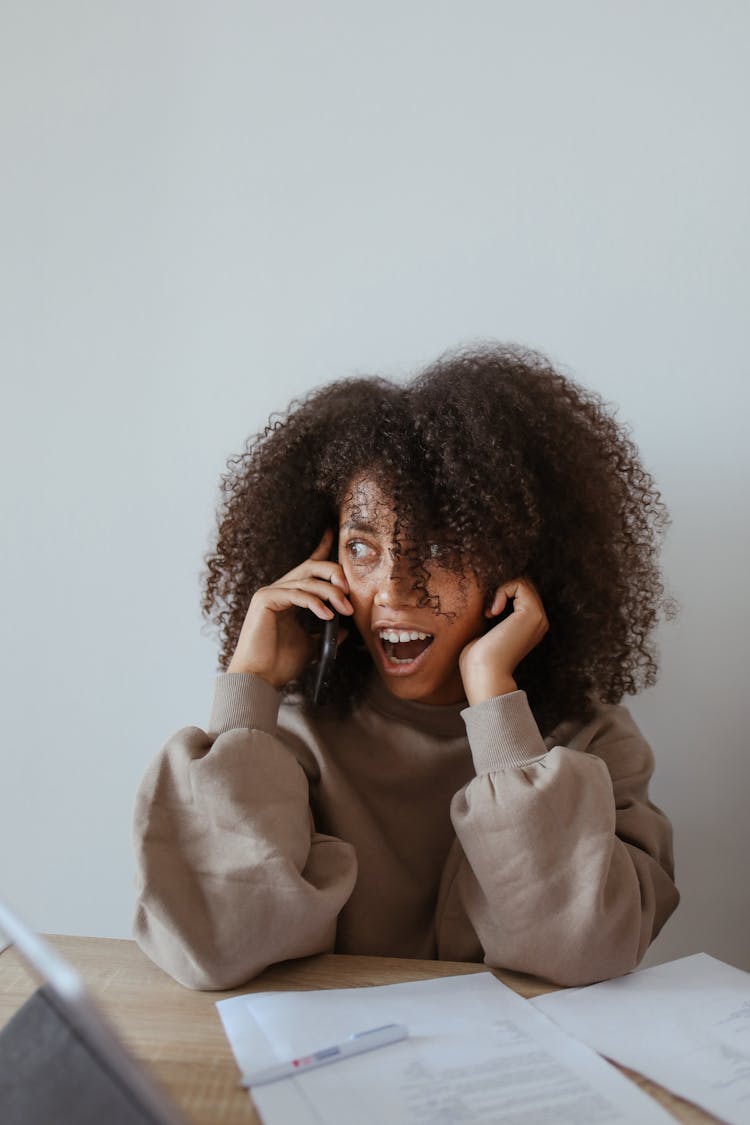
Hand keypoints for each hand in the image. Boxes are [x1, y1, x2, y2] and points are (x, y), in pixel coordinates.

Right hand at [227, 529, 352, 688]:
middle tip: (349, 590)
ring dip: (330, 592)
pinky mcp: (264, 600)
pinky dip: (314, 602)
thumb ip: (326, 634)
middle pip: (311, 567)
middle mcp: (278, 590)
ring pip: (307, 580)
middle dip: (334, 573)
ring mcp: (269, 593)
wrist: (260, 679)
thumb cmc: (280, 664)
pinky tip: (327, 614)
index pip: (308, 569)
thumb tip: (345, 629)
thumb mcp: (311, 646)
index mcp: (288, 597)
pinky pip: (296, 593)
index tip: (334, 533)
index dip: (322, 548)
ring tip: (344, 608)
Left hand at [459, 577, 548, 704]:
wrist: (485, 672)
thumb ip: (497, 615)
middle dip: (503, 591)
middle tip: (488, 613)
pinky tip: (493, 612)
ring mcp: (539, 617)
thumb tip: (490, 599)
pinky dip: (502, 591)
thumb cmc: (480, 657)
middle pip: (524, 586)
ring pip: (523, 583)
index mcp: (531, 626)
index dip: (503, 596)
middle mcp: (539, 621)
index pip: (522, 594)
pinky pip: (520, 584)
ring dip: (502, 591)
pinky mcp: (532, 613)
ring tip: (491, 613)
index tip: (488, 615)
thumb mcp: (489, 631)